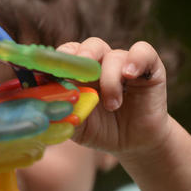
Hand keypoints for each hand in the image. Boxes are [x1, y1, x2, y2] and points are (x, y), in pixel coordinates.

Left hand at [57, 38, 169, 156]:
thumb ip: (61, 113)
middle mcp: (101, 63)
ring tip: (112, 105)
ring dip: (110, 80)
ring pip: (113, 55)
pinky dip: (135, 60)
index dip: (56, 60)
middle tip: (80, 76)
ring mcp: (124, 63)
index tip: (46, 70)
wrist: (136, 144)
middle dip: (82, 58)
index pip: (65, 56)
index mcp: (79, 73)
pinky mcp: (149, 67)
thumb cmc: (103, 131)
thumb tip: (41, 105)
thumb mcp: (78, 126)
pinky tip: (130, 76)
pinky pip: (143, 51)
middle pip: (89, 46)